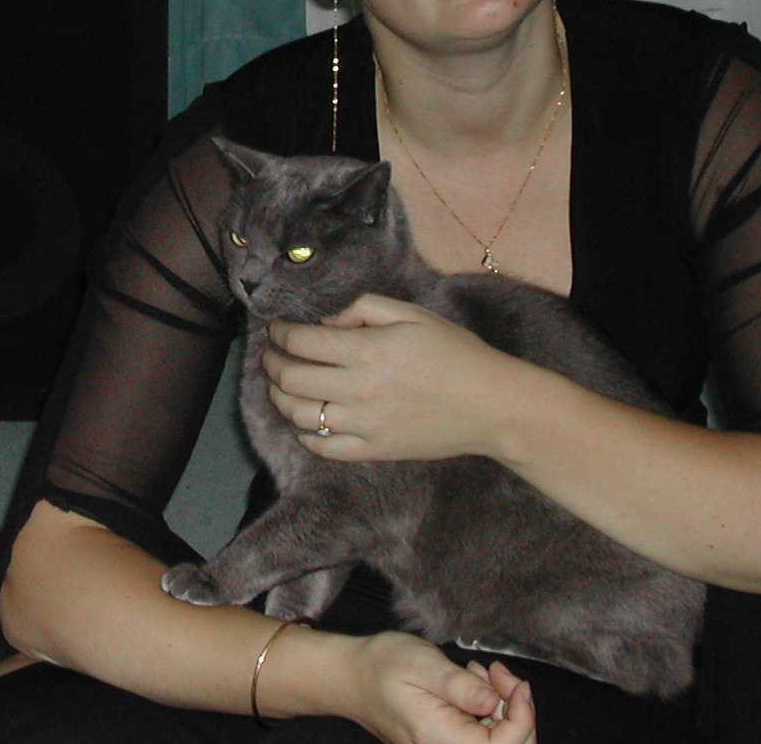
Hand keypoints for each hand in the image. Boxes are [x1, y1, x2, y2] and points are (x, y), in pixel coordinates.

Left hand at [264, 294, 521, 462]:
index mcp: (368, 350)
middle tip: (271, 354)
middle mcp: (359, 389)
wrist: (489, 404)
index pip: (302, 342)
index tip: (277, 329)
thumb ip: (364, 310)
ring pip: (299, 415)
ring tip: (281, 386)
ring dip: (280, 398)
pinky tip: (305, 421)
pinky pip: (324, 447)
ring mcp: (364, 425)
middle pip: (292, 379)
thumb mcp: (412, 314)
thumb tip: (326, 322)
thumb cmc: (455, 352)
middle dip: (272, 363)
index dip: (280, 333)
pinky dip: (305, 433)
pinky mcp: (373, 450)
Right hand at [338, 632, 535, 743]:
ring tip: (480, 673)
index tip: (516, 682)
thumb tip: (493, 702)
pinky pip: (484, 736)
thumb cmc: (384, 666)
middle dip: (517, 711)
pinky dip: (491, 710)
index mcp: (442, 741)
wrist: (354, 678)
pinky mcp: (449, 743)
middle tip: (498, 672)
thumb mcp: (422, 664)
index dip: (523, 716)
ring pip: (501, 742)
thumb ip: (459, 686)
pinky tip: (474, 683)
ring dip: (504, 707)